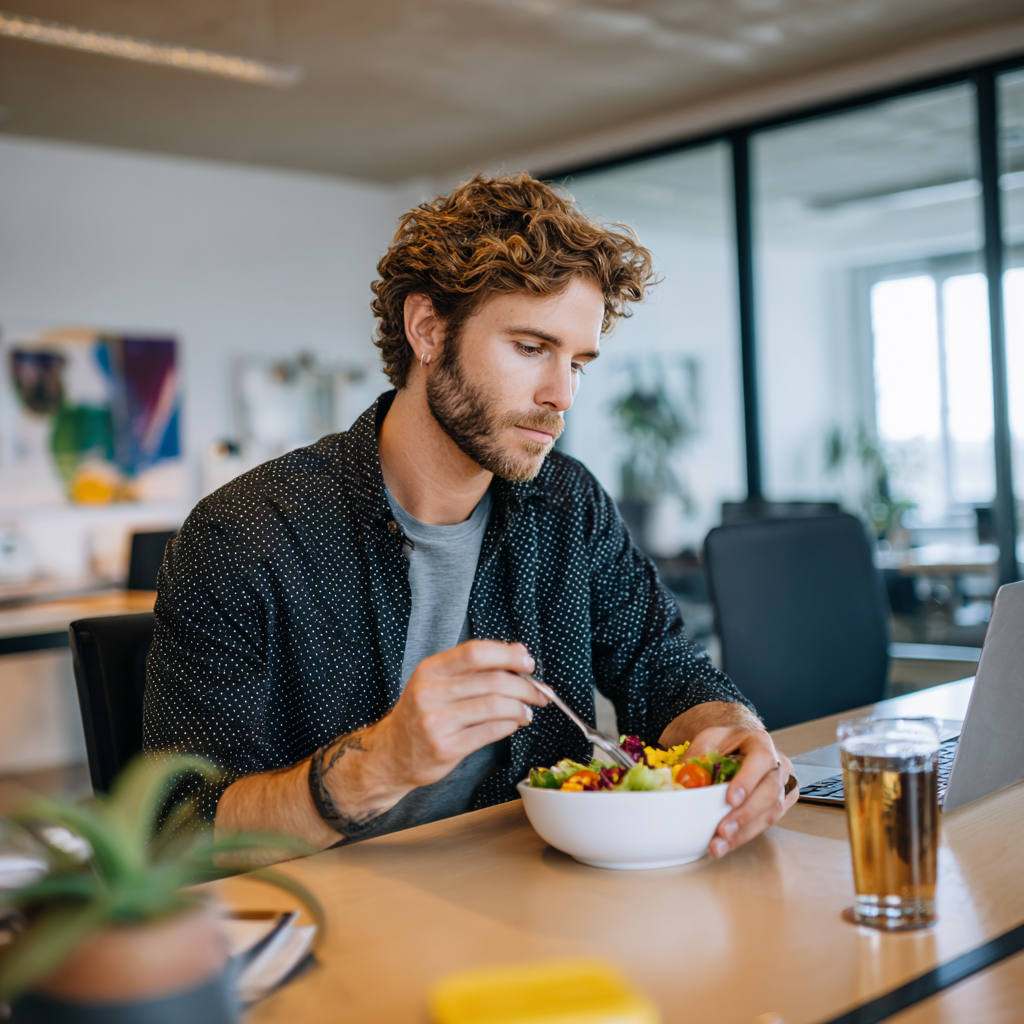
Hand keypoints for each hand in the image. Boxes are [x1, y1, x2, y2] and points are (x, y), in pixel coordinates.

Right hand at [375, 640, 548, 789]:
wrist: (392, 754)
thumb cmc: (422, 713)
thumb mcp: (437, 682)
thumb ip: (472, 668)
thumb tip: (518, 654)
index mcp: (430, 669)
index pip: (475, 652)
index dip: (507, 654)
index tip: (527, 661)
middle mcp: (429, 693)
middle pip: (491, 681)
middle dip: (525, 686)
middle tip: (540, 692)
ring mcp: (435, 722)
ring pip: (494, 707)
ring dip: (520, 708)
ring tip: (528, 711)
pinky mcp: (444, 748)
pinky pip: (489, 731)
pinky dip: (510, 725)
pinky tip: (514, 723)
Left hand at [685, 726, 797, 856]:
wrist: (740, 745)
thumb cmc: (725, 743)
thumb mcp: (708, 739)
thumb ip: (697, 756)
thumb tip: (679, 782)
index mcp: (760, 742)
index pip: (761, 760)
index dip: (748, 781)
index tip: (730, 800)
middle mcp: (778, 763)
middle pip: (770, 791)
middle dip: (745, 815)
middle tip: (723, 831)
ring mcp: (783, 784)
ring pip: (771, 811)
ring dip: (745, 831)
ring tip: (720, 845)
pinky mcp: (781, 802)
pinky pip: (768, 821)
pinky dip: (747, 834)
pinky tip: (728, 843)